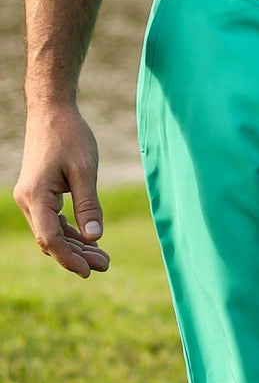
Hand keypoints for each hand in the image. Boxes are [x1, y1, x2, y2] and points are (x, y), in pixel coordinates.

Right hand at [13, 105, 109, 277]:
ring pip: (51, 233)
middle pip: (50, 240)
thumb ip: (89, 206)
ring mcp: (30, 198)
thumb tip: (95, 238)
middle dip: (77, 256)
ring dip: (75, 246)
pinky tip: (90, 240)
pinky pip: (52, 221)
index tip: (91, 271)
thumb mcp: (85, 171)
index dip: (69, 258)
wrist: (52, 111)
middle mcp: (27, 200)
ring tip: (103, 258)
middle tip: (106, 265)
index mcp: (36, 195)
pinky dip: (70, 232)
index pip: (50, 239)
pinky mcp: (38, 194)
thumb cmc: (70, 136)